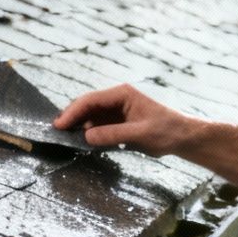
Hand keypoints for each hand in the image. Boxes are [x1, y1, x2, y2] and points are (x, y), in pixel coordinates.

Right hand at [53, 83, 197, 155]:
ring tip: (64, 138)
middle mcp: (116, 99)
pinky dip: (88, 133)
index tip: (59, 126)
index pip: (90, 100)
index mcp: (122, 94)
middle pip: (86, 106)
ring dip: (78, 126)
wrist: (182, 138)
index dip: (73, 112)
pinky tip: (80, 142)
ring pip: (89, 116)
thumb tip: (86, 136)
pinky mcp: (117, 123)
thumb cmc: (166, 131)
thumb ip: (113, 134)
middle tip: (55, 132)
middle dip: (71, 118)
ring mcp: (116, 111)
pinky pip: (97, 126)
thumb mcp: (140, 134)